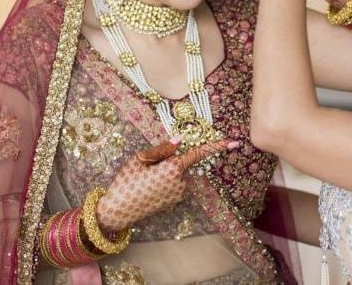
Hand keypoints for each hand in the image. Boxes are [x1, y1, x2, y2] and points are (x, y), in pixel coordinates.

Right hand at [96, 136, 237, 231]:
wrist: (117, 211)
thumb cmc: (126, 181)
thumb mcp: (140, 159)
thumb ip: (162, 149)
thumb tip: (181, 139)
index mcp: (172, 169)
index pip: (197, 154)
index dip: (216, 146)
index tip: (234, 142)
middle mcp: (180, 182)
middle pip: (181, 162)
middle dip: (168, 161)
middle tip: (146, 170)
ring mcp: (178, 194)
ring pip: (177, 173)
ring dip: (165, 172)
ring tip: (144, 180)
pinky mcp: (174, 201)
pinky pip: (173, 184)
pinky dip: (164, 181)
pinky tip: (148, 188)